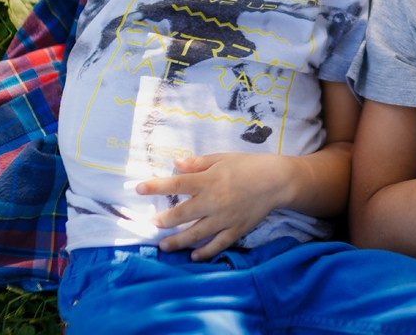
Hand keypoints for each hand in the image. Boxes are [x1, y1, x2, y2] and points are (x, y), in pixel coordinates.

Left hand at [135, 152, 290, 259]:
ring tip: (163, 246)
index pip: (177, 183)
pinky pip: (217, 244)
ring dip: (177, 241)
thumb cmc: (248, 165)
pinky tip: (193, 256)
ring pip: (196, 234)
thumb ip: (197, 162)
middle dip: (163, 221)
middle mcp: (214, 201)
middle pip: (182, 214)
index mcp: (209, 180)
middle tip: (151, 224)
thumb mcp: (222, 158)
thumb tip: (174, 162)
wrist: (277, 180)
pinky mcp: (236, 229)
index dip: (156, 186)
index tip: (138, 188)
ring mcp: (225, 218)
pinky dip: (205, 252)